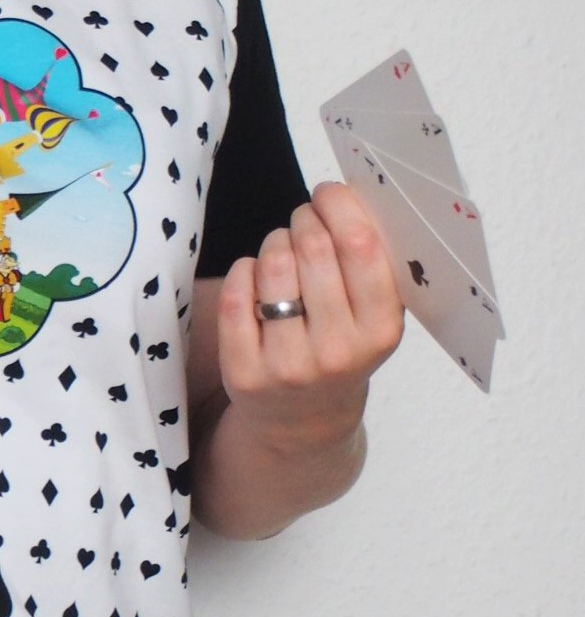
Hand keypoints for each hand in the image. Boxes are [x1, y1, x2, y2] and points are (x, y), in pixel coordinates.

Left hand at [217, 182, 404, 452]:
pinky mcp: (244, 373)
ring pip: (272, 266)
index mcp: (380, 331)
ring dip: (273, 243)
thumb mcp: (372, 318)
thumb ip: (368, 267)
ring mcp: (288, 366)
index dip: (340, 206)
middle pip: (313, 249)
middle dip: (303, 220)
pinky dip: (243, 271)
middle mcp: (336, 352)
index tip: (327, 193)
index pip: (361, 247)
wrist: (302, 422)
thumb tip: (342, 197)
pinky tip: (254, 276)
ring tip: (280, 252)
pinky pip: (235, 295)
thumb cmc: (339, 350)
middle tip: (302, 220)